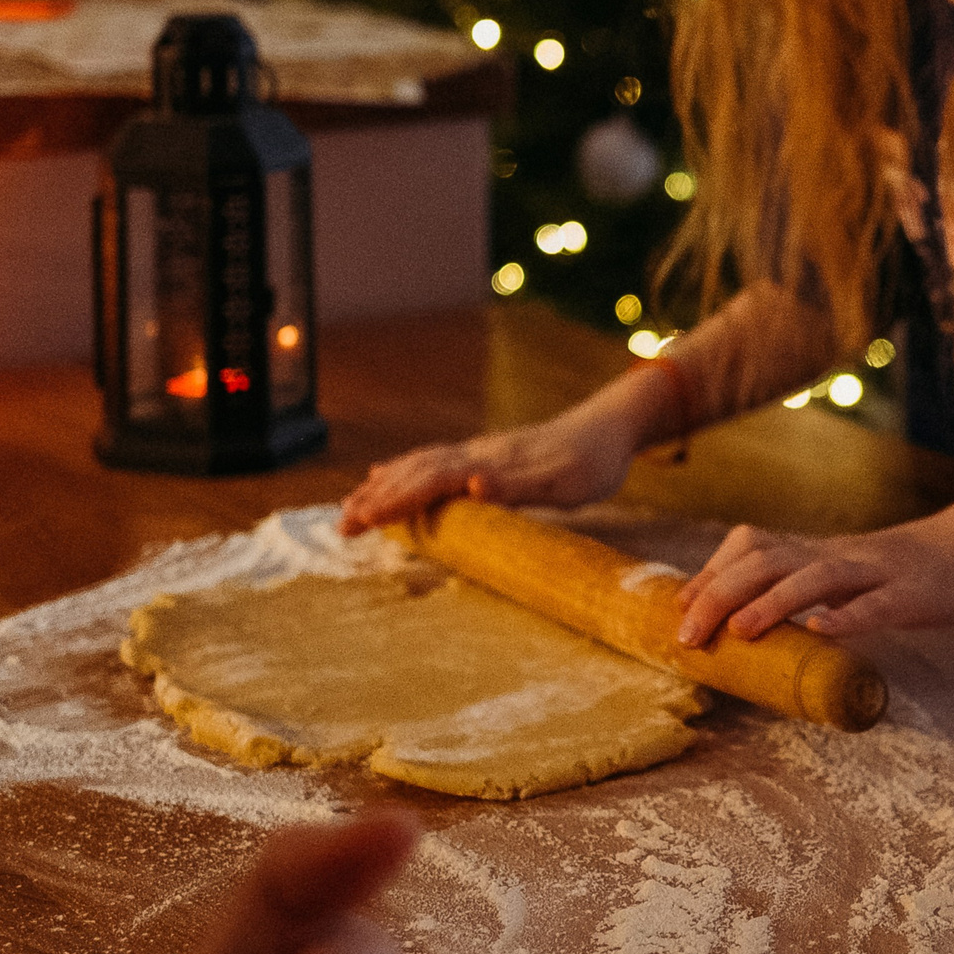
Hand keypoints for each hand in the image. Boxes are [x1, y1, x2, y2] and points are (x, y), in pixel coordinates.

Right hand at [342, 387, 659, 531]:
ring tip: (350, 505)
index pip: (430, 481)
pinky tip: (387, 473)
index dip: (395, 501)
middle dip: (375, 499)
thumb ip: (518, 484)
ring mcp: (480, 452)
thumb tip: (471, 483)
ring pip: (418, 466)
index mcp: (490, 463)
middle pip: (414, 473)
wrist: (613, 427)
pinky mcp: (487, 456)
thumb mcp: (564, 482)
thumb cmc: (593, 462)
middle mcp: (477, 453)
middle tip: (340, 526)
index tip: (361, 521)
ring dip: (382, 486)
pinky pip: (432, 463)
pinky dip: (403, 471)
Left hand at [674, 520, 953, 645]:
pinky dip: (845, 616)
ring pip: (816, 577)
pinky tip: (820, 631)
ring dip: (773, 602)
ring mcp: (874, 572)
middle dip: (722, 594)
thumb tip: (747, 618)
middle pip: (769, 560)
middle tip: (687, 635)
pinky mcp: (909, 594)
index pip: (751, 549)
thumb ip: (803, 588)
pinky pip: (874, 604)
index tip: (677, 607)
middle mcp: (837, 555)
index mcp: (818, 552)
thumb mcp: (845, 572)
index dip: (710, 574)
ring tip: (740, 631)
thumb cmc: (905, 571)